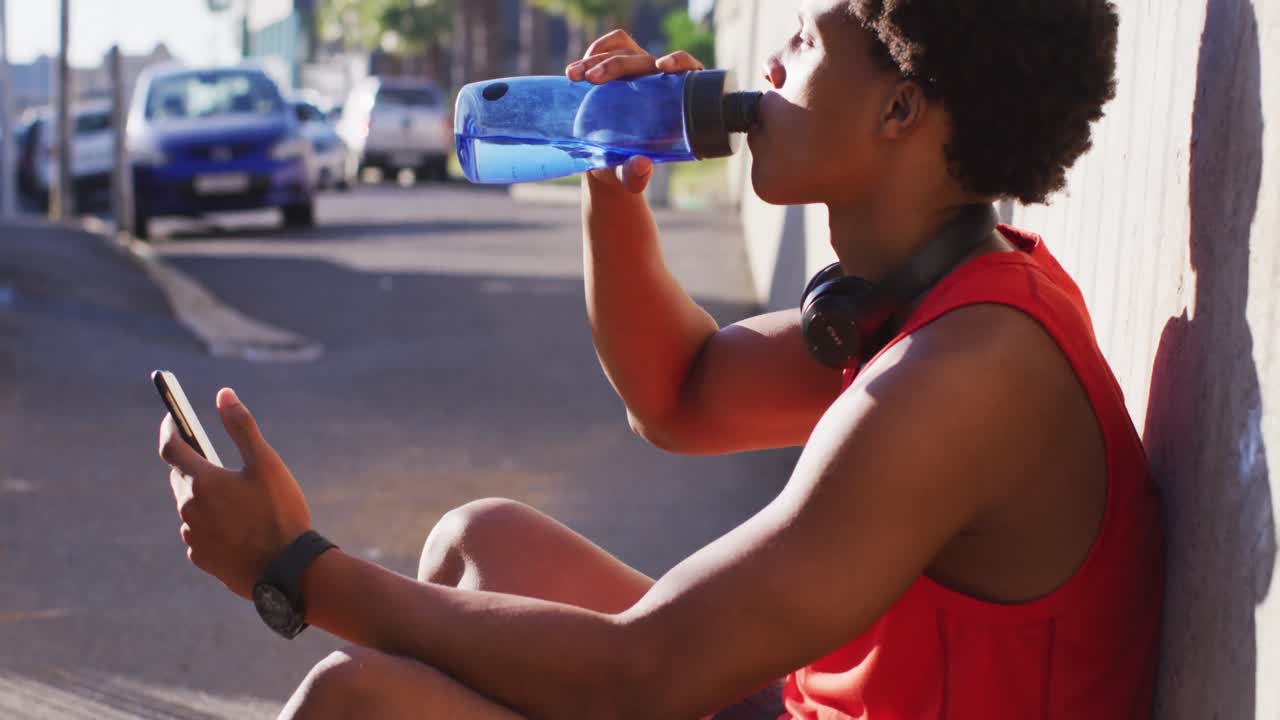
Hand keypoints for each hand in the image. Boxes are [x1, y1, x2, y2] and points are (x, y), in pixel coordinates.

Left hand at [159, 388, 311, 599]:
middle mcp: (188, 508)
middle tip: (213, 458)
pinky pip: (199, 533)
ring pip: (190, 507)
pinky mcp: (200, 558)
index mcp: (202, 481)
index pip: (171, 447)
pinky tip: (237, 527)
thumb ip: (241, 426)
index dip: (170, 429)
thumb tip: (223, 394)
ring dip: (204, 497)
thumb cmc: (280, 512)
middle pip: (180, 477)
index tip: (174, 417)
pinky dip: (210, 523)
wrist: (287, 570)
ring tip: (235, 499)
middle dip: (192, 464)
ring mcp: (192, 536)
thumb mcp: (266, 463)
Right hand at [566, 29, 704, 193]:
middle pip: (643, 59)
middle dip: (614, 65)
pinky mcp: (618, 67)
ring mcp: (638, 71)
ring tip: (573, 75)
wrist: (604, 163)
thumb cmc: (625, 168)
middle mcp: (658, 81)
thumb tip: (641, 166)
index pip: (688, 70)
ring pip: (623, 50)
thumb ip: (636, 175)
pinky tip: (578, 70)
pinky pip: (610, 47)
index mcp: (674, 102)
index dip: (680, 62)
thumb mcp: (629, 176)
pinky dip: (595, 52)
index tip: (663, 67)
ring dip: (597, 59)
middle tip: (590, 79)